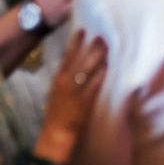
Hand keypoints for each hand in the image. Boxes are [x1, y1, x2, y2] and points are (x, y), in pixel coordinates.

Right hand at [36, 31, 107, 163]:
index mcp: (58, 78)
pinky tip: (107, 66)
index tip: (82, 31)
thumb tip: (72, 66)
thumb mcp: (56, 92)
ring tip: (107, 46)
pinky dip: (101, 74)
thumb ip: (64, 79)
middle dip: (91, 46)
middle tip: (101, 36)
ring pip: (89, 68)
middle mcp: (67, 82)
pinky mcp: (86, 100)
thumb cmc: (56, 114)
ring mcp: (77, 90)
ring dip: (99, 56)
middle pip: (81, 59)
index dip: (75, 42)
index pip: (67, 55)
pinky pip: (95, 83)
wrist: (56, 133)